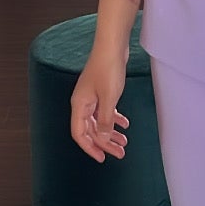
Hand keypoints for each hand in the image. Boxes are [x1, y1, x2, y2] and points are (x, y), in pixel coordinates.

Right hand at [71, 45, 130, 163]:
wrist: (112, 46)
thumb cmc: (108, 68)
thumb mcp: (109, 98)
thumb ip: (106, 121)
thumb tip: (104, 139)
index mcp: (79, 105)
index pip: (79, 134)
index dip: (90, 148)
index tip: (102, 158)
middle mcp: (82, 103)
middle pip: (91, 130)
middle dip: (105, 143)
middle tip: (120, 153)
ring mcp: (91, 97)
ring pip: (99, 121)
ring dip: (111, 133)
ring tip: (124, 142)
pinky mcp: (100, 91)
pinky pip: (105, 111)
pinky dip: (114, 119)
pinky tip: (124, 124)